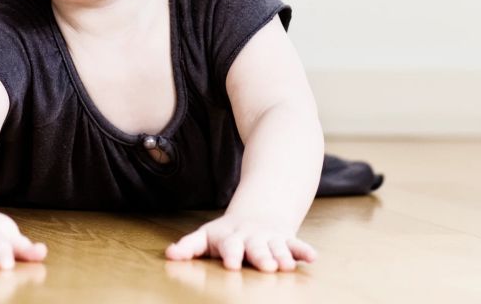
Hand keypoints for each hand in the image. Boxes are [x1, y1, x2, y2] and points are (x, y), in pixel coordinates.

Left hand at [164, 213, 316, 271]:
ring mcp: (270, 239)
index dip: (231, 255)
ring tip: (288, 265)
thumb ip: (189, 246)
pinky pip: (296, 245)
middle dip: (261, 256)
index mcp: (230, 238)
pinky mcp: (286, 240)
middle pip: (256, 248)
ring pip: (277, 247)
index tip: (232, 265)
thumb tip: (169, 255)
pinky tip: (312, 258)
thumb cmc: (226, 233)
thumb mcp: (206, 237)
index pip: (230, 246)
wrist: (257, 212)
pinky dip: (304, 250)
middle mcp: (252, 239)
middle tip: (267, 267)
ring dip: (283, 256)